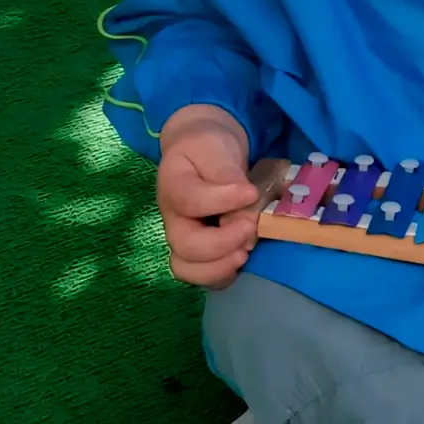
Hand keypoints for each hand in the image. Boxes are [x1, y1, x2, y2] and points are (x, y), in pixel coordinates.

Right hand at [156, 105, 258, 287]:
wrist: (203, 152)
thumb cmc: (208, 147)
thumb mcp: (214, 146)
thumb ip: (226, 171)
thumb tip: (245, 198)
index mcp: (174, 187)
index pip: (189, 201)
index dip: (222, 200)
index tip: (250, 191)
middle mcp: (174, 219)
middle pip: (185, 246)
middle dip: (221, 243)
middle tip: (250, 227)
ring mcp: (185, 239)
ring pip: (188, 270)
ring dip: (220, 267)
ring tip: (245, 251)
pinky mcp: (201, 253)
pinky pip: (206, 277)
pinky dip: (224, 275)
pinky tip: (242, 258)